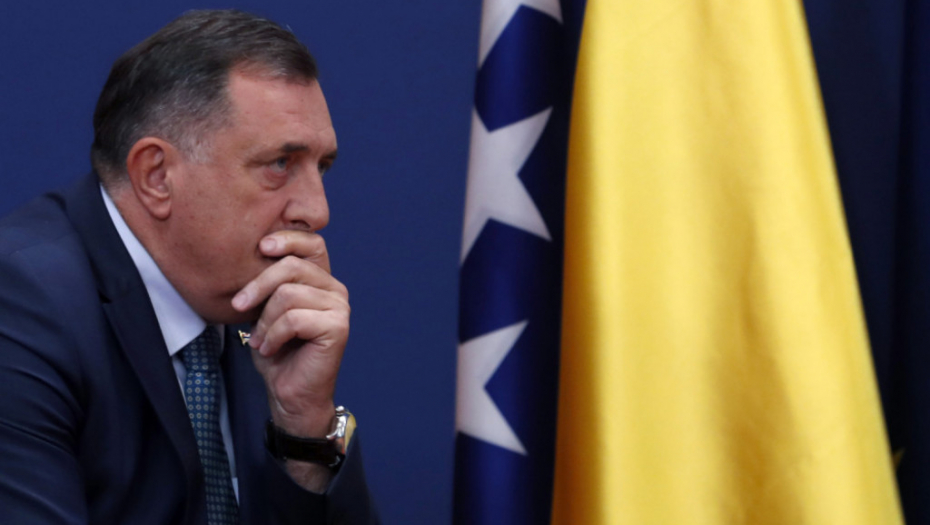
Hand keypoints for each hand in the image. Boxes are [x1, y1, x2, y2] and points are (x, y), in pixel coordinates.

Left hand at [231, 230, 349, 438]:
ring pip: (288, 294)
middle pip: (292, 267)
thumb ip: (269, 284)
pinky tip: (270, 348)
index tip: (260, 247)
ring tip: (260, 339)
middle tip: (239, 306)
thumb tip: (251, 255)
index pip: (312, 243)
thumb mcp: (266, 310)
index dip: (287, 239)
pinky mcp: (338, 327)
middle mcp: (335, 289)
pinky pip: (294, 319)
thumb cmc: (277, 352)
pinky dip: (273, 335)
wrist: (290, 394)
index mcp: (321, 280)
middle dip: (258, 285)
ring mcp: (340, 308)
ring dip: (265, 321)